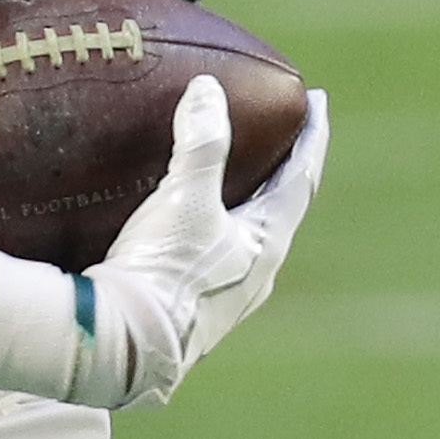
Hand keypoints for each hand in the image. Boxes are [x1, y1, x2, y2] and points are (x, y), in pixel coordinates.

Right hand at [74, 75, 328, 407]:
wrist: (122, 349)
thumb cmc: (164, 272)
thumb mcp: (186, 198)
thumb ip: (201, 141)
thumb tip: (208, 88)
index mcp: (267, 244)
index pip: (301, 178)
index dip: (310, 137)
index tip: (317, 102)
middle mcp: (256, 274)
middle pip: (279, 208)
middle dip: (281, 168)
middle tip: (280, 134)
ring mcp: (226, 298)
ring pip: (247, 237)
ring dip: (247, 202)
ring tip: (235, 175)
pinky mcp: (192, 312)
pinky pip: (214, 257)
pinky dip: (212, 228)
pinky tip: (186, 225)